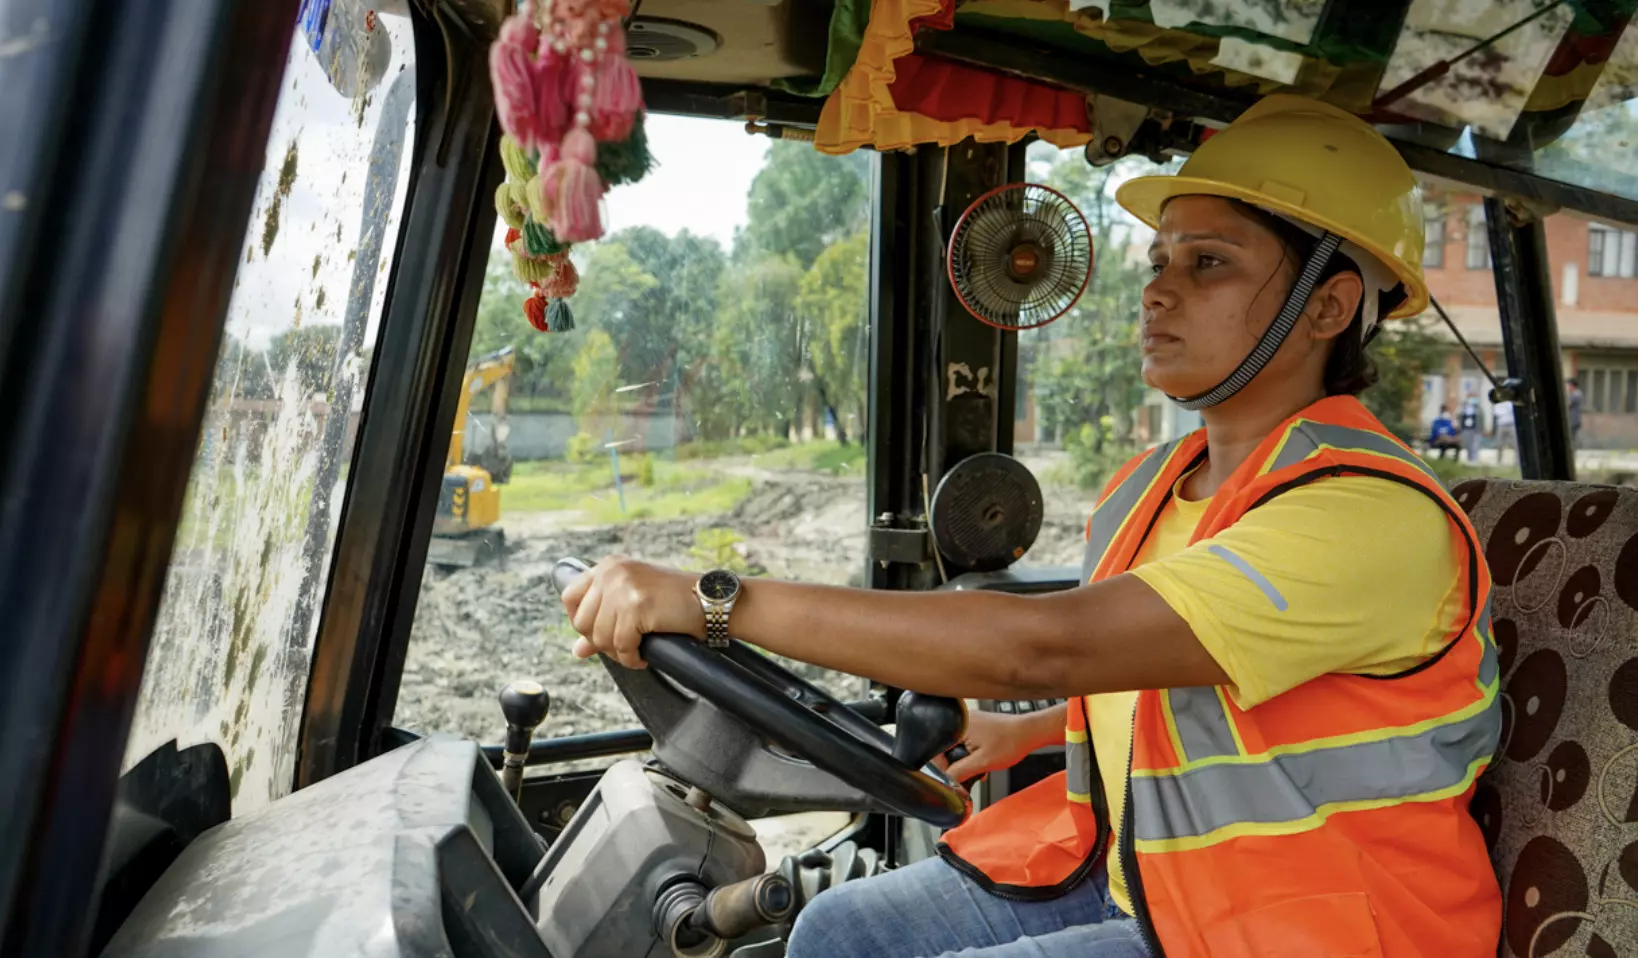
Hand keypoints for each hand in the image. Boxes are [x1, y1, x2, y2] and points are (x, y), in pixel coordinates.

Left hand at [559, 556, 703, 668]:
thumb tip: (578, 651)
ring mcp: (622, 586)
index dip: (580, 622)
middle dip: (601, 642)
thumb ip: (603, 621)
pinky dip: (631, 658)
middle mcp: (611, 572)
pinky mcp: (636, 605)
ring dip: (618, 653)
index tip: (599, 635)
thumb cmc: (675, 602)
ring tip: (636, 652)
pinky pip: (621, 645)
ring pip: (600, 637)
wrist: (709, 600)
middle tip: (624, 648)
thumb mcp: (633, 605)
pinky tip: (644, 656)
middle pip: (581, 622)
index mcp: (608, 566)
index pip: (569, 596)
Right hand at [942, 707, 1059, 783]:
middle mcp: (962, 719)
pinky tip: (981, 762)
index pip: (936, 747)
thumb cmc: (1012, 742)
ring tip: (978, 767)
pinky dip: (970, 753)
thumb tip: (947, 783)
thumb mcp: (983, 762)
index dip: (942, 766)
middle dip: (954, 763)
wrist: (1031, 732)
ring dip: (963, 760)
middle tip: (967, 774)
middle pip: (944, 746)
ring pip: (955, 745)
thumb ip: (960, 772)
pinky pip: (964, 741)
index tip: (952, 777)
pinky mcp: (976, 724)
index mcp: (958, 725)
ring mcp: (969, 721)